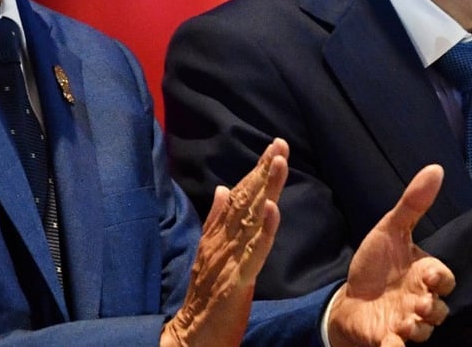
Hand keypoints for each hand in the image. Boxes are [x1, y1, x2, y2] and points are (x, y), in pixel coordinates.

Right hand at [161, 138, 288, 346]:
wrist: (191, 334)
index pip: (240, 195)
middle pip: (245, 199)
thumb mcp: (210, 253)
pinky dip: (264, 230)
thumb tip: (223, 188)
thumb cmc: (205, 295)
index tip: (273, 148)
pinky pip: (253, 252)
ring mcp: (228, 258)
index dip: (256, 171)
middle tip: (280, 144)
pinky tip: (272, 209)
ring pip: (251, 218)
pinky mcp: (236, 278)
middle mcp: (221, 240)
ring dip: (266, 188)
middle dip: (263, 170)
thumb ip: (216, 221)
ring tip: (278, 162)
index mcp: (218, 233)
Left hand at [327, 165, 455, 346]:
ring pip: (423, 332)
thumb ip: (413, 203)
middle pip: (439, 309)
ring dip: (417, 329)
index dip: (440, 278)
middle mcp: (419, 301)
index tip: (428, 276)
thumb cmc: (375, 264)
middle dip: (432, 307)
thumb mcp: (390, 229)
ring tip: (404, 323)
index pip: (443, 278)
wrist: (349, 297)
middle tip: (417, 303)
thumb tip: (436, 168)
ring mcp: (405, 324)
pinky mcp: (387, 341)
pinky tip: (390, 344)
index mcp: (422, 275)